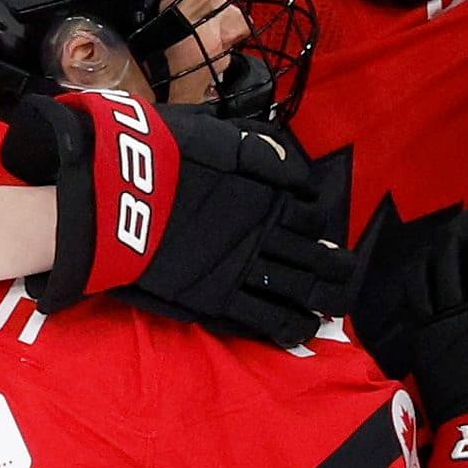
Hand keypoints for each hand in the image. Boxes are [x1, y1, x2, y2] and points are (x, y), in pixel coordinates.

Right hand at [0, 94, 358, 345]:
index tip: (316, 229)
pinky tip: (303, 329)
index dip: (316, 222)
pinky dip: (291, 326)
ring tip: (333, 305)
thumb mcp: (214, 137)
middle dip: (336, 266)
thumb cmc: (162, 159)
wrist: (120, 197)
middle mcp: (265, 235)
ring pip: (301, 290)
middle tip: (346, 272)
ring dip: (323, 297)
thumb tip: (285, 159)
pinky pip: (268, 319)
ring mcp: (245, 271)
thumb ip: (254, 152)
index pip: (309, 213)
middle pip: (317, 256)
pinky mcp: (221, 301)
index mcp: (267, 195)